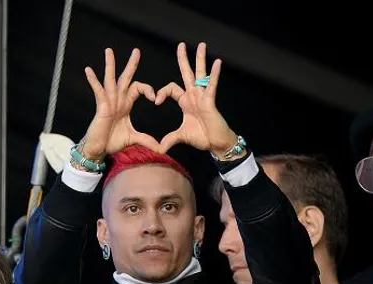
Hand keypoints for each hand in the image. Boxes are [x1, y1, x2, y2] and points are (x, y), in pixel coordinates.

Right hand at [81, 48, 159, 160]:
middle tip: (137, 50)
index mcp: (126, 104)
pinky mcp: (100, 106)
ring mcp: (108, 101)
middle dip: (131, 64)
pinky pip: (97, 91)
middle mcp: (117, 99)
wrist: (100, 148)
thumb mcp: (133, 138)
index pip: (138, 88)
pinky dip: (93, 81)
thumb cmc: (112, 141)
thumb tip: (160, 148)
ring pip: (110, 79)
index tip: (155, 98)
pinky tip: (89, 70)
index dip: (148, 89)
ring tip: (109, 51)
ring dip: (110, 65)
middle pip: (126, 78)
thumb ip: (146, 140)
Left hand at [155, 42, 236, 156]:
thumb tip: (158, 149)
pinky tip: (217, 62)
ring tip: (201, 45)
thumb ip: (169, 139)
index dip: (162, 92)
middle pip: (187, 73)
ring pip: (200, 74)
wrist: (216, 144)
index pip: (171, 89)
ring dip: (200, 59)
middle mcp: (194, 95)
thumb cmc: (202, 138)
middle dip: (183, 59)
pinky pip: (212, 85)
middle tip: (181, 45)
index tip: (156, 101)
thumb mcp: (181, 136)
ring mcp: (202, 96)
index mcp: (185, 101)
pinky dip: (214, 74)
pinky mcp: (210, 100)